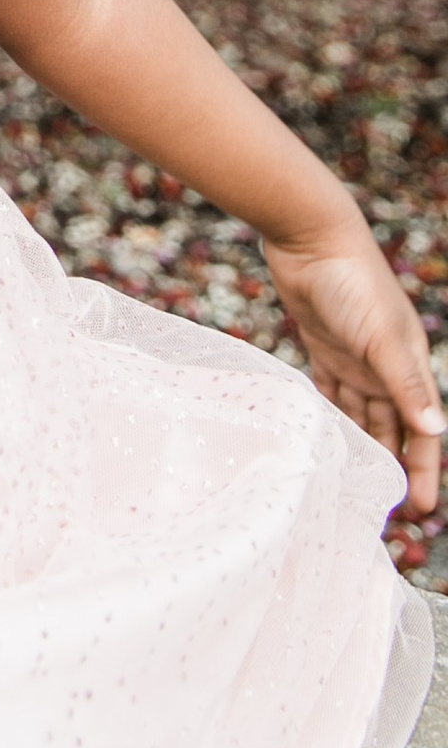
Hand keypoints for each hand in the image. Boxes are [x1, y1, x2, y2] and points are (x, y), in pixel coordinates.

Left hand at [265, 216, 444, 516]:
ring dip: (362, 444)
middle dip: (392, 464)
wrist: (311, 239)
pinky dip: (332, 414)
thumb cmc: (353, 284)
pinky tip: (325, 437)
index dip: (421, 468)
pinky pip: (332, 391)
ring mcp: (354, 357)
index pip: (421, 431)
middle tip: (381, 508)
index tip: (419, 508)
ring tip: (352, 482)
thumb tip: (436, 429)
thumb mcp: (382, 338)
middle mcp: (384, 366)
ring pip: (363, 414)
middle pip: (392, 429)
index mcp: (408, 366)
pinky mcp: (323, 346)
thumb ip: (406, 384)